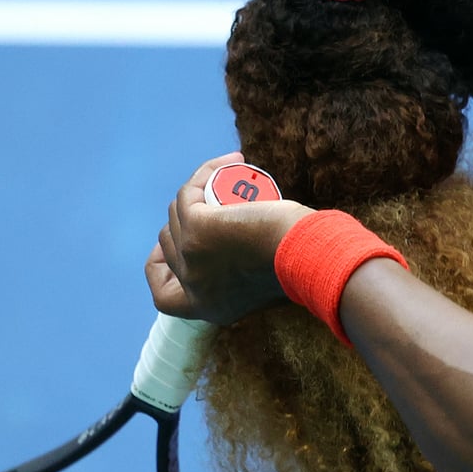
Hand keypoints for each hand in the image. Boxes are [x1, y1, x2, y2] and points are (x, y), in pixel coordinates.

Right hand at [145, 153, 314, 323]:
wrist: (309, 257)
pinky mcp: (196, 228)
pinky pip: (188, 193)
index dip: (164, 267)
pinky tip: (231, 161)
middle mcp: (192, 288)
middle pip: (168, 244)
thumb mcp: (263, 285)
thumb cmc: (300, 268)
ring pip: (176, 215)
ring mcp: (190, 257)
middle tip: (215, 203)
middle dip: (185, 220)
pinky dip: (205, 173)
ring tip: (231, 176)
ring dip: (197, 190)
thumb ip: (247, 281)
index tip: (181, 243)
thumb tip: (241, 256)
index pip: (163, 296)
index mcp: (207, 309)